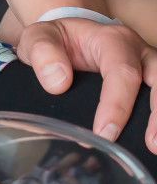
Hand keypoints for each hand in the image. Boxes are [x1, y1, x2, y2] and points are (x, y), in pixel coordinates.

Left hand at [15, 16, 156, 150]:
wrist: (69, 36)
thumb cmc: (56, 39)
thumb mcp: (39, 37)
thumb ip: (43, 53)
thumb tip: (59, 83)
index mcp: (111, 39)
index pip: (122, 72)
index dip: (117, 104)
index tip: (104, 132)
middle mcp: (138, 52)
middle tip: (152, 144)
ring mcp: (149, 68)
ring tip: (155, 146)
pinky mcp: (151, 83)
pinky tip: (153, 138)